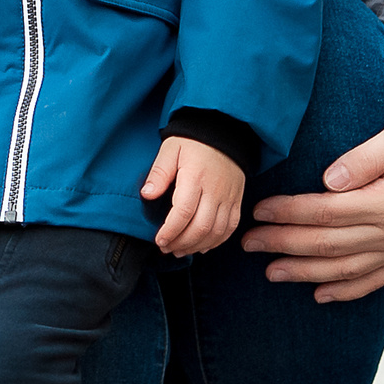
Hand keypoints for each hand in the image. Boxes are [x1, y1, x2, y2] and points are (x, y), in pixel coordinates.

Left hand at [142, 135, 244, 255]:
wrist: (224, 132)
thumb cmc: (192, 141)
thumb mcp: (170, 149)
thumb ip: (159, 173)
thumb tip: (146, 195)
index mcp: (195, 177)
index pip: (184, 212)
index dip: (171, 231)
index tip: (158, 240)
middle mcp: (215, 190)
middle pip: (201, 227)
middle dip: (182, 242)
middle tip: (166, 248)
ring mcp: (229, 197)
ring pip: (217, 231)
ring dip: (197, 246)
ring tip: (180, 250)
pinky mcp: (237, 201)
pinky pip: (230, 228)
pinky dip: (216, 242)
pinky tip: (201, 246)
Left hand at [242, 108, 383, 302]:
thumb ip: (365, 159)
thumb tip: (329, 180)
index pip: (327, 212)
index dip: (289, 213)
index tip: (258, 211)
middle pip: (329, 244)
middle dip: (284, 245)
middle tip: (247, 243)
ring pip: (347, 268)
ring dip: (306, 273)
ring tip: (271, 273)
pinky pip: (375, 279)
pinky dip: (346, 290)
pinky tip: (320, 295)